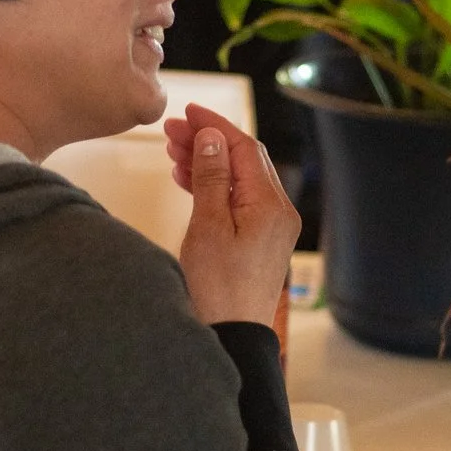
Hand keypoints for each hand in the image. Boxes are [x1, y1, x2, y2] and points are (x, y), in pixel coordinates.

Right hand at [168, 103, 301, 327]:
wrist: (232, 338)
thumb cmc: (217, 289)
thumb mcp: (207, 227)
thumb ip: (211, 177)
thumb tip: (213, 137)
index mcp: (271, 204)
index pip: (244, 147)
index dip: (215, 125)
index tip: (187, 112)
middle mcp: (279, 211)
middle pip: (244, 160)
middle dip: (208, 141)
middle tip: (171, 131)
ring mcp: (273, 227)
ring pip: (240, 179)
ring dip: (209, 162)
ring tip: (173, 152)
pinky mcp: (261, 241)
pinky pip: (239, 200)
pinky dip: (215, 186)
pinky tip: (187, 180)